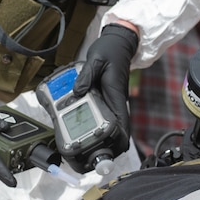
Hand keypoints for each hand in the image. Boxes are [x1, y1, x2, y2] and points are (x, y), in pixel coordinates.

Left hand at [73, 24, 137, 153]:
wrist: (117, 43)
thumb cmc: (110, 50)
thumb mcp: (96, 60)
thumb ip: (86, 76)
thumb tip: (77, 92)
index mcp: (116, 95)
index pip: (122, 124)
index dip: (119, 141)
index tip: (112, 152)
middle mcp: (116, 102)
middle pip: (118, 131)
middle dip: (108, 146)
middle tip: (90, 156)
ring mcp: (111, 102)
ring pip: (109, 126)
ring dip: (101, 137)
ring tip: (83, 147)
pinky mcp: (105, 99)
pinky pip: (101, 116)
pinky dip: (94, 124)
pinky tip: (81, 127)